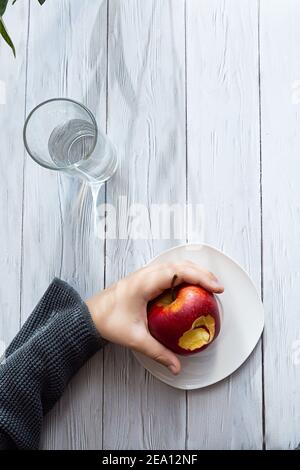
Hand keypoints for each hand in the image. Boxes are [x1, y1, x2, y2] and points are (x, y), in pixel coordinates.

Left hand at [86, 261, 223, 374]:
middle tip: (219, 287)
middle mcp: (145, 274)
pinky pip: (169, 271)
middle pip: (180, 265)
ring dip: (194, 272)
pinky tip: (192, 286)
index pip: (178, 272)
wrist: (90, 316)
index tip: (216, 287)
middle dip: (202, 273)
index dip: (200, 277)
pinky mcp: (145, 279)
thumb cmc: (109, 323)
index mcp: (144, 284)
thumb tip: (177, 367)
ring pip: (175, 265)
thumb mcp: (135, 339)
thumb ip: (158, 352)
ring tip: (210, 284)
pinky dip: (184, 275)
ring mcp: (145, 274)